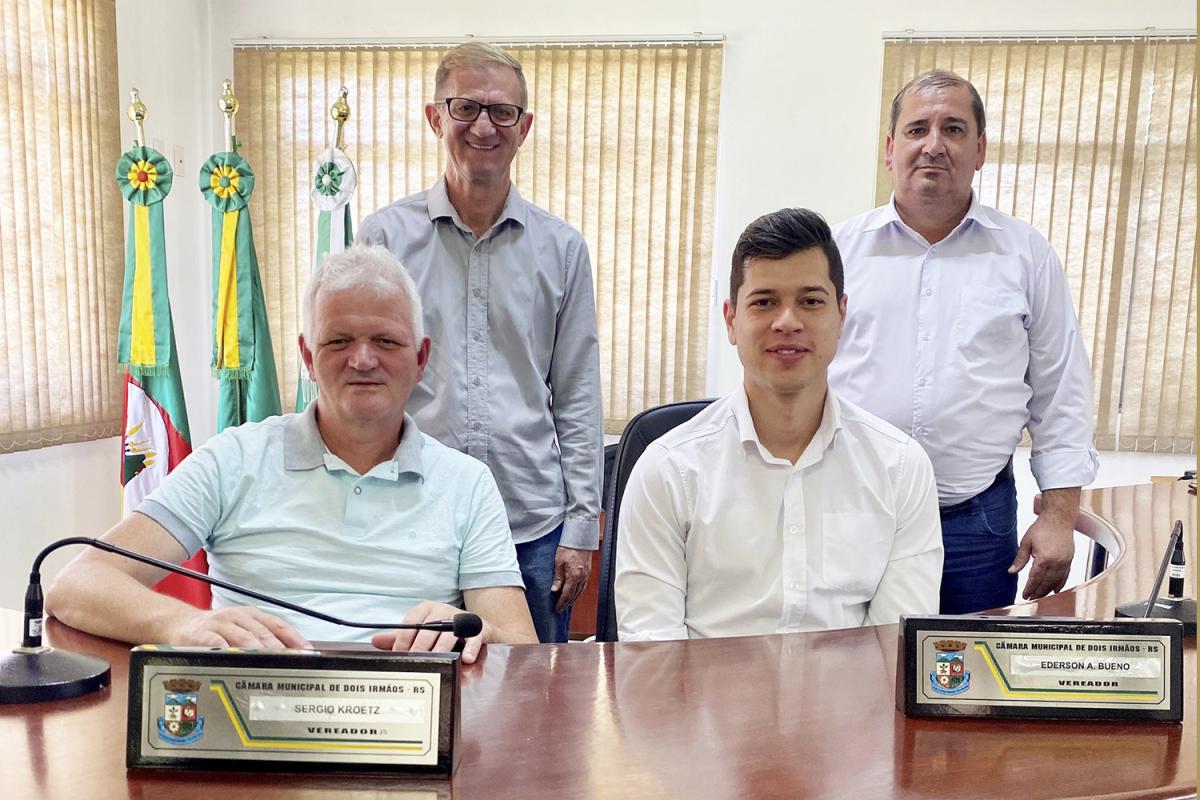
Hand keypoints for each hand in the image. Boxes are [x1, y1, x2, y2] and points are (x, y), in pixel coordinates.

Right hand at [171, 606, 311, 648]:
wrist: (181, 624)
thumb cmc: (217, 630)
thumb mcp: (242, 628)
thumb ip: (263, 639)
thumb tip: (290, 653)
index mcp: (252, 615)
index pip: (278, 625)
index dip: (294, 638)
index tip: (306, 651)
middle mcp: (239, 616)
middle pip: (263, 632)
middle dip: (279, 647)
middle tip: (290, 659)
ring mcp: (220, 623)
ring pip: (243, 636)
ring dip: (258, 648)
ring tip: (269, 659)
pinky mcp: (201, 633)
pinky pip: (216, 641)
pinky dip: (227, 648)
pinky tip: (235, 656)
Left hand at [371, 601, 490, 664]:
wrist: (477, 629)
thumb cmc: (444, 632)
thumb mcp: (422, 632)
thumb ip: (401, 637)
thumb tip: (375, 640)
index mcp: (427, 609)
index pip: (412, 621)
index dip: (403, 638)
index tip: (398, 654)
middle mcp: (444, 611)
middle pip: (429, 629)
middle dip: (421, 647)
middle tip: (415, 662)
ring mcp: (462, 619)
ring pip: (450, 634)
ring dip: (442, 650)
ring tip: (437, 662)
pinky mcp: (479, 628)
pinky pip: (474, 638)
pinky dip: (470, 648)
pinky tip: (466, 659)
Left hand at [551, 545, 591, 612]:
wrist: (581, 537)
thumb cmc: (569, 547)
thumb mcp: (558, 562)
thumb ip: (557, 577)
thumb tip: (554, 589)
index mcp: (574, 576)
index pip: (567, 594)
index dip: (561, 603)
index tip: (557, 608)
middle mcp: (582, 577)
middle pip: (574, 595)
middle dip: (567, 603)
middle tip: (560, 609)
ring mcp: (586, 575)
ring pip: (580, 592)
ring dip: (573, 599)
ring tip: (566, 603)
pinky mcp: (588, 571)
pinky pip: (583, 586)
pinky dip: (578, 592)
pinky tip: (575, 592)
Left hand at [1009, 515, 1074, 599]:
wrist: (1059, 519)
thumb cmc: (1042, 528)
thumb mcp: (1026, 542)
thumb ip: (1020, 559)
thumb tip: (1012, 571)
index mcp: (1044, 558)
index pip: (1035, 578)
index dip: (1029, 588)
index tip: (1025, 595)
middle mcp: (1056, 562)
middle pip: (1046, 583)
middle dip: (1038, 592)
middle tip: (1031, 599)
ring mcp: (1064, 562)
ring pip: (1056, 581)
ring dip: (1048, 590)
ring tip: (1040, 596)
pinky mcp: (1069, 560)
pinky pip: (1065, 576)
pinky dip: (1060, 584)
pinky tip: (1055, 590)